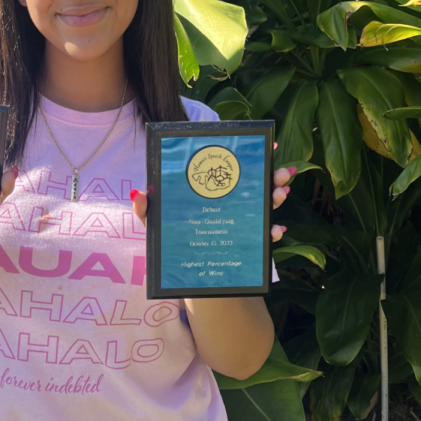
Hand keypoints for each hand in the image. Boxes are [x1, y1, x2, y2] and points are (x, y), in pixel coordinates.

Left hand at [128, 159, 296, 241]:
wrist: (183, 276)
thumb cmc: (170, 242)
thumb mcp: (157, 225)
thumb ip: (146, 210)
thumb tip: (138, 194)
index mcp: (214, 190)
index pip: (235, 168)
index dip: (254, 155)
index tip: (269, 144)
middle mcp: (233, 203)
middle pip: (258, 184)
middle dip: (275, 175)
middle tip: (282, 172)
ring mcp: (243, 222)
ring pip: (266, 206)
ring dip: (277, 197)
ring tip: (281, 193)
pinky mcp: (247, 245)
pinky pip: (264, 237)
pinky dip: (273, 233)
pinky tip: (276, 230)